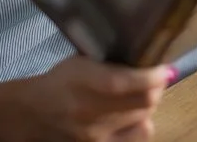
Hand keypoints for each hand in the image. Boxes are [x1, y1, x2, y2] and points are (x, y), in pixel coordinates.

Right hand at [21, 56, 175, 140]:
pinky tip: (137, 116)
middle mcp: (92, 112)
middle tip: (157, 80)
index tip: (164, 68)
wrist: (33, 114)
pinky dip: (143, 125)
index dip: (155, 75)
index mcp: (86, 83)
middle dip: (157, 88)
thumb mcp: (81, 63)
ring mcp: (96, 136)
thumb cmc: (60, 82)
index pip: (130, 82)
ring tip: (145, 96)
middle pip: (144, 102)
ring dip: (150, 106)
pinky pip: (137, 138)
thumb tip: (146, 63)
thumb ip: (111, 65)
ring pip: (144, 120)